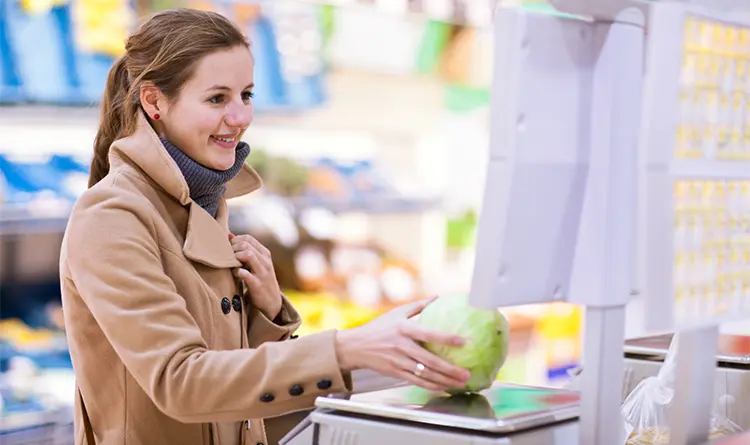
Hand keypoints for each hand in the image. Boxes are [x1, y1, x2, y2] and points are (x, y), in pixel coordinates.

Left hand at [229, 233, 281, 319]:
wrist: (272, 302)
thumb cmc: (260, 279)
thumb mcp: (256, 263)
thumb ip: (245, 250)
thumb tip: (229, 235)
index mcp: (265, 254)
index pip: (248, 238)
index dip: (235, 240)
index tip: (229, 249)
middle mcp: (265, 261)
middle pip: (246, 245)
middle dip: (233, 248)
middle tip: (227, 257)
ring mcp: (262, 273)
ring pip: (248, 255)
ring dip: (235, 257)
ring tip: (231, 264)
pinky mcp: (257, 285)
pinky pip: (245, 273)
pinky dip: (236, 272)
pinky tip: (234, 274)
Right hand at [334, 297, 470, 391]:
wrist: (356, 346)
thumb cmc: (379, 328)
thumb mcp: (396, 313)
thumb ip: (418, 306)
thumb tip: (438, 297)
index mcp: (404, 329)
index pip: (429, 334)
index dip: (447, 338)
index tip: (464, 342)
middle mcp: (402, 346)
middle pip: (430, 360)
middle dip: (450, 369)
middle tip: (467, 373)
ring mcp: (398, 361)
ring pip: (425, 374)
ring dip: (445, 380)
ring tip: (460, 382)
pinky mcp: (395, 373)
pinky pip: (417, 382)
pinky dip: (432, 385)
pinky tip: (444, 386)